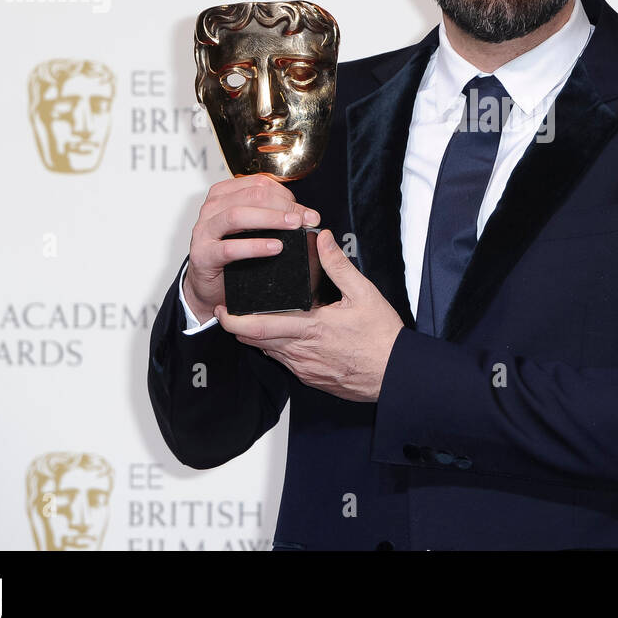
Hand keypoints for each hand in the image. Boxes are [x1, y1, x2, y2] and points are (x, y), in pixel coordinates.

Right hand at [183, 173, 319, 321]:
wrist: (210, 287)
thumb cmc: (233, 255)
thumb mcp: (253, 229)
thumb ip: (274, 216)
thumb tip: (308, 216)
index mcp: (224, 195)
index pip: (258, 184)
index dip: (286, 195)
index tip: (306, 212)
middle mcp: (212, 208)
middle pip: (251, 196)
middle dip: (283, 206)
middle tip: (304, 219)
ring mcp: (204, 231)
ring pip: (237, 215)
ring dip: (270, 219)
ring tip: (293, 226)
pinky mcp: (203, 255)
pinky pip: (230, 247)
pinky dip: (255, 246)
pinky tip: (274, 247)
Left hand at [217, 229, 404, 402]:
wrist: (395, 374)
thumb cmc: (382, 337)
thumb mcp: (364, 293)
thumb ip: (338, 265)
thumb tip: (323, 240)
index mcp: (310, 328)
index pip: (258, 328)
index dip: (233, 320)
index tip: (222, 309)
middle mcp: (301, 352)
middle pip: (255, 342)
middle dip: (238, 327)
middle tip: (230, 311)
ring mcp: (304, 368)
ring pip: (268, 352)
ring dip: (259, 337)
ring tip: (257, 318)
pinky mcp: (309, 378)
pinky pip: (284, 361)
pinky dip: (277, 348)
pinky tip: (287, 335)